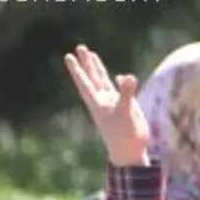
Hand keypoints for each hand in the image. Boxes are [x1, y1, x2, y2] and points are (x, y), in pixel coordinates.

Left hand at [65, 44, 149, 166]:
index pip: (85, 82)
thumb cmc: (124, 135)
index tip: (69, 57)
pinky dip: (120, 82)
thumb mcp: (125, 113)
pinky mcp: (126, 107)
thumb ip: (125, 94)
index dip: (77, 70)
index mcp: (99, 102)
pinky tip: (120, 77)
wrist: (131, 151)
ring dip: (98, 68)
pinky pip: (120, 90)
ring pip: (104, 82)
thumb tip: (128, 77)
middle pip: (92, 78)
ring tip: (92, 54)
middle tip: (80, 48)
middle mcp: (104, 101)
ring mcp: (114, 103)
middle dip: (86, 64)